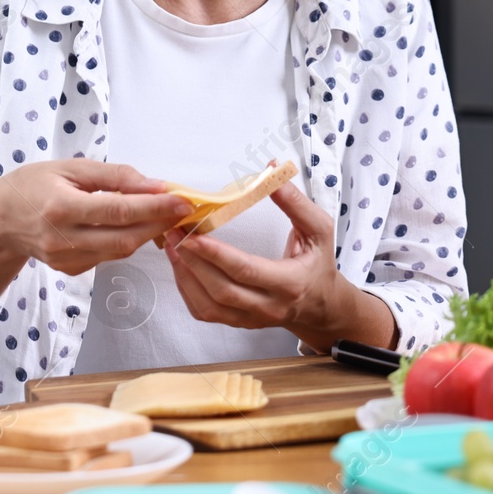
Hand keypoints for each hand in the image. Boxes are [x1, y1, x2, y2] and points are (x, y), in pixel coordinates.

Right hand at [0, 159, 195, 274]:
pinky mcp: (70, 270)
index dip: (155, 208)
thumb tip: (154, 185)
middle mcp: (63, 239)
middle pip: (125, 238)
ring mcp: (66, 259)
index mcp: (61, 208)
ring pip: (120, 251)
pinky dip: (125, 241)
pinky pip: (108, 257)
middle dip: (159, 224)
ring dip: (147, 234)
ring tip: (162, 214)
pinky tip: (131, 226)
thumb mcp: (69, 167)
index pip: (119, 211)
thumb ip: (114, 176)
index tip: (183, 200)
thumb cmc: (32, 185)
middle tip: (181, 208)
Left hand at [163, 175, 394, 351]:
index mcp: (290, 283)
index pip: (247, 271)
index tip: (192, 234)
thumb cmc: (318, 263)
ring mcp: (251, 319)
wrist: (320, 306)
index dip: (217, 254)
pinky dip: (187, 289)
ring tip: (171, 245)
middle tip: (174, 233)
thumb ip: (295, 202)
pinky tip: (180, 265)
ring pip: (208, 305)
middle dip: (193, 261)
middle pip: (222, 290)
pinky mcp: (238, 323)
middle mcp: (269, 307)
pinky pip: (205, 312)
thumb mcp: (319, 230)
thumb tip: (270, 170)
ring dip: (185, 275)